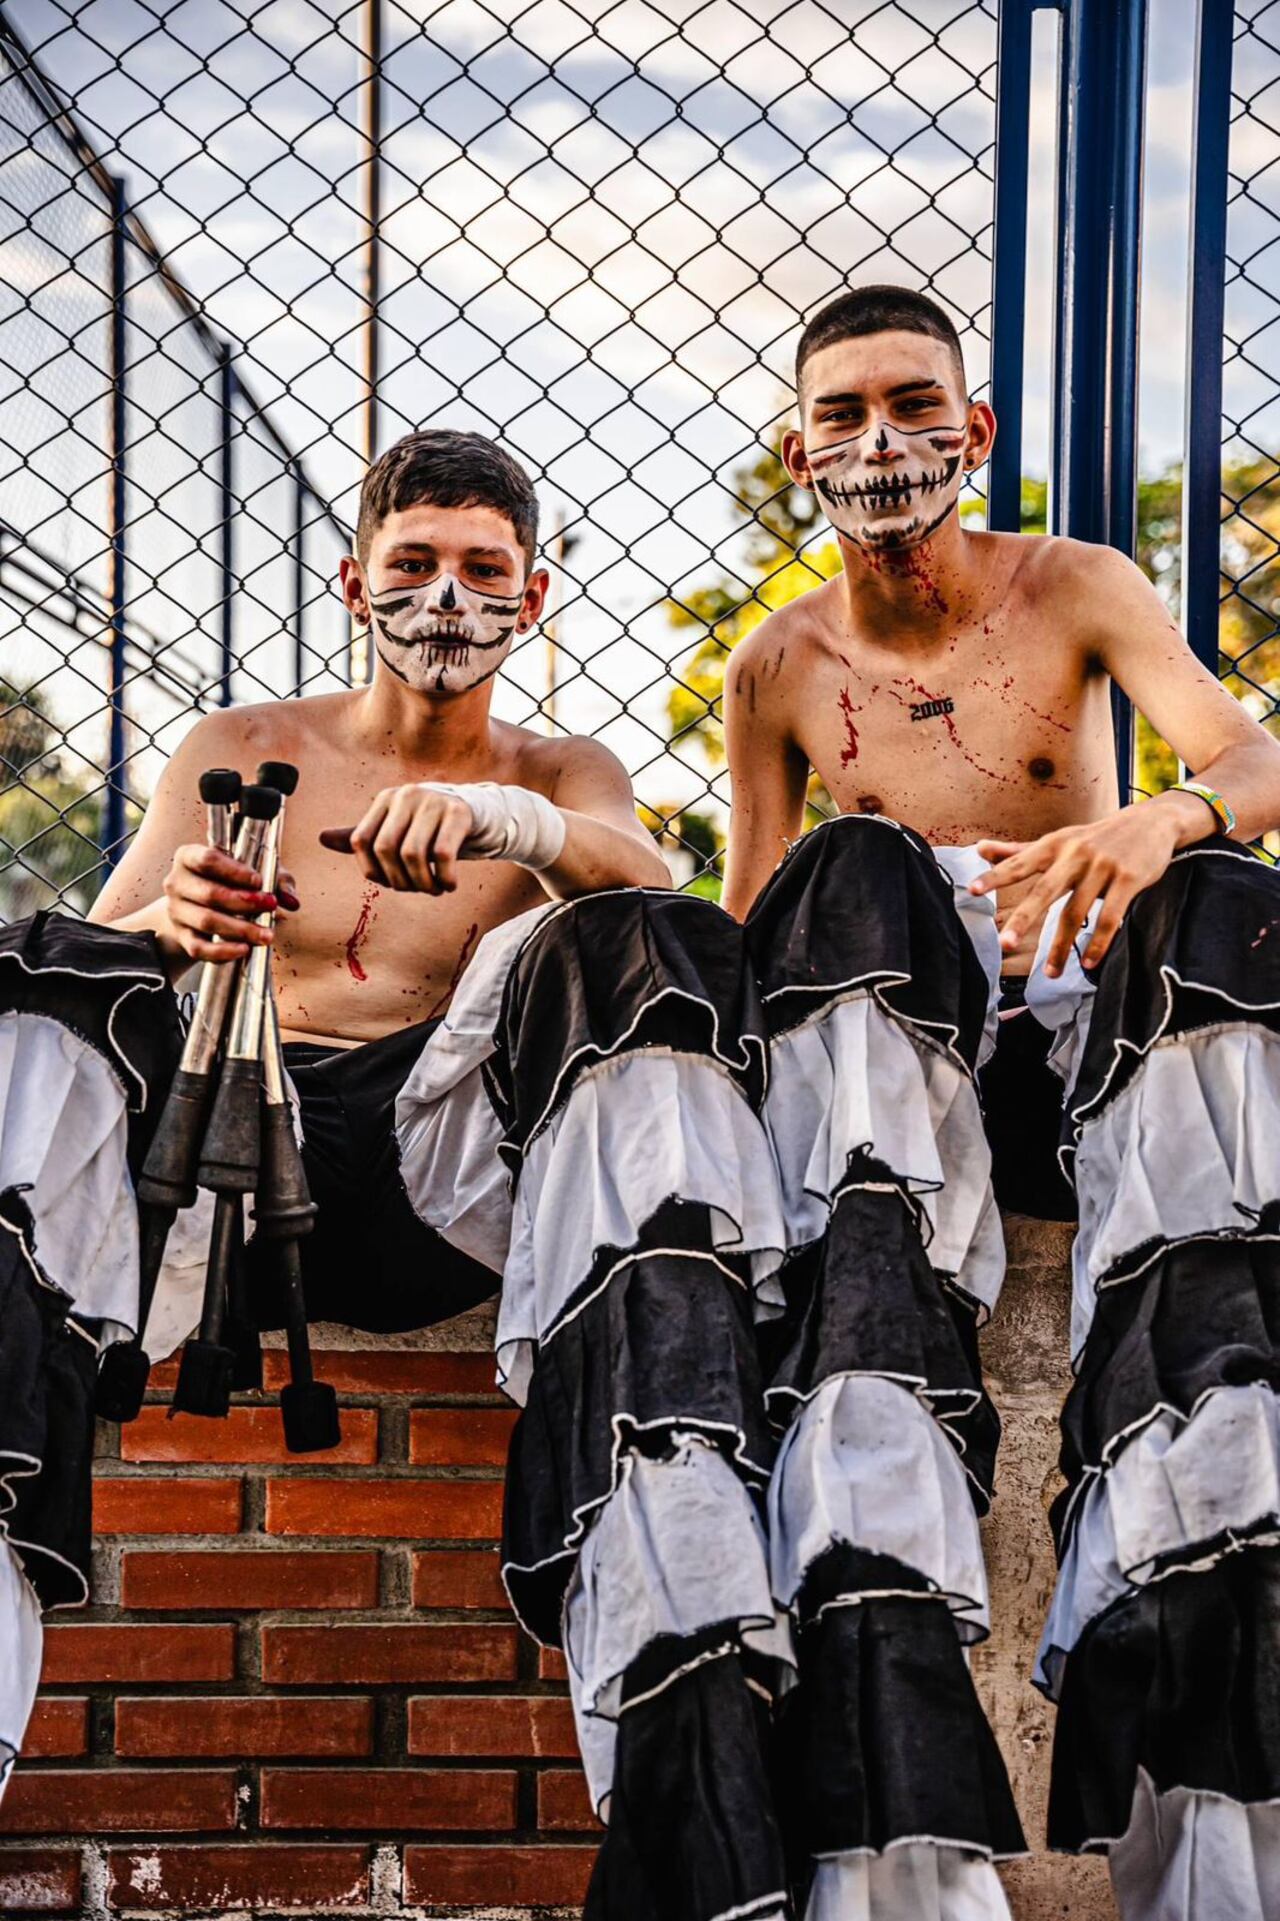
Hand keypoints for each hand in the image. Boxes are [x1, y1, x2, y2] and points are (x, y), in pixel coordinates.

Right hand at [161, 845, 296, 964]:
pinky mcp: (181, 936)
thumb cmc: (229, 882)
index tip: (259, 881)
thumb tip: (292, 901)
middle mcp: (177, 882)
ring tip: (266, 935)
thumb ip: (276, 880)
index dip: (234, 871)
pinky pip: (199, 948)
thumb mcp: (253, 872)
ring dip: (240, 929)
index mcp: (189, 856)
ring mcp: (176, 911)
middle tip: (270, 906)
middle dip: (244, 902)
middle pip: (210, 893)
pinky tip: (245, 949)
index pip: (208, 860)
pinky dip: (223, 951)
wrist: (198, 906)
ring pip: (207, 921)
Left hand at [321, 785, 473, 893]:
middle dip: (399, 880)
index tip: (391, 884)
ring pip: (413, 854)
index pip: (361, 840)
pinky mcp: (458, 813)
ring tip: (434, 890)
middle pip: (386, 849)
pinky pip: (443, 854)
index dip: (372, 871)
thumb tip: (321, 838)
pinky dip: (444, 878)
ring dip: (422, 883)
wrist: (474, 813)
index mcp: (386, 799)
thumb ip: (363, 837)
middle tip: (416, 890)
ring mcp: (433, 801)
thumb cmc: (428, 827)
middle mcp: (406, 795)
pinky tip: (449, 884)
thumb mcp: (394, 828)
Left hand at [968, 806, 1181, 977]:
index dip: (996, 876)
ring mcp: (1102, 867)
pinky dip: (1098, 943)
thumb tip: (979, 849)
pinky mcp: (1128, 879)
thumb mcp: (1058, 839)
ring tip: (1049, 973)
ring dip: (1061, 947)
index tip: (972, 890)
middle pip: (1045, 891)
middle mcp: (1075, 855)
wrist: (1151, 822)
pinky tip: (1088, 962)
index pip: (1019, 863)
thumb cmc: (1097, 837)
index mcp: (1054, 846)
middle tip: (1005, 944)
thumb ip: (1019, 850)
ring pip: (1077, 913)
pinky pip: (1110, 917)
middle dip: (1024, 918)